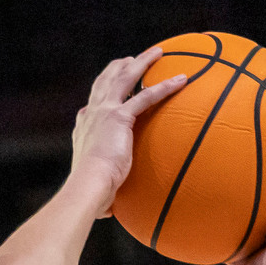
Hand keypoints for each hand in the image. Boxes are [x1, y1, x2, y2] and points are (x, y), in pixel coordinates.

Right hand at [70, 46, 189, 210]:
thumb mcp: (95, 188)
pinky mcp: (119, 116)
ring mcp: (104, 112)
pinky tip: (182, 79)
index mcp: (83, 130)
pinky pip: (146, 96)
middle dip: (118, 68)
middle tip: (130, 59)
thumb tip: (106, 211)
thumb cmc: (91, 194)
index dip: (98, 97)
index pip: (90, 108)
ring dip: (141, 63)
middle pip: (105, 83)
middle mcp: (91, 116)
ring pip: (124, 79)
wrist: (87, 186)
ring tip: (157, 52)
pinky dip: (165, 86)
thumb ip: (103, 192)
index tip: (103, 90)